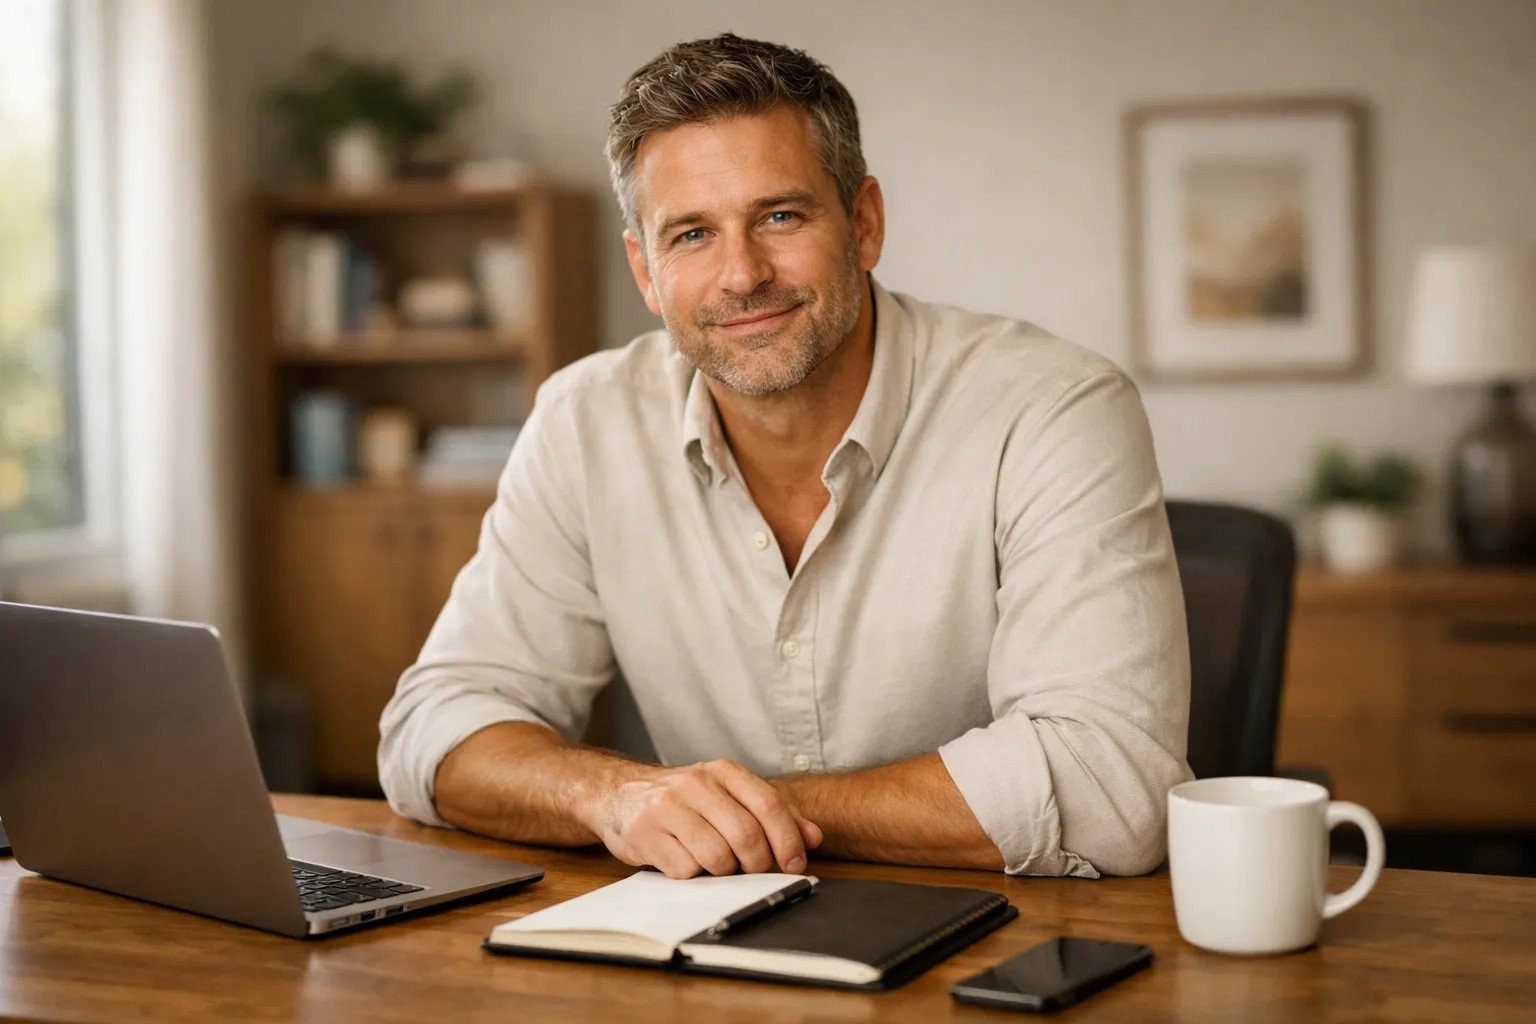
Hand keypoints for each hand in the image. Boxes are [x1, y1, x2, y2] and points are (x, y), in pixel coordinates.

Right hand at [585, 759, 823, 878]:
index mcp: (723, 771)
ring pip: (717, 856)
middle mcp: (696, 783)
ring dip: (723, 872)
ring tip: (715, 864)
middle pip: (746, 835)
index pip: (768, 804)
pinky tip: (685, 861)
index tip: (795, 863)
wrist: (620, 793)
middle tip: (753, 871)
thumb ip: (772, 814)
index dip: (788, 839)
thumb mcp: (727, 796)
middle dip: (757, 864)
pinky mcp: (645, 832)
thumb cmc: (684, 801)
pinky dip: (693, 875)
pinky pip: (686, 869)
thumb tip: (812, 837)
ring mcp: (667, 807)